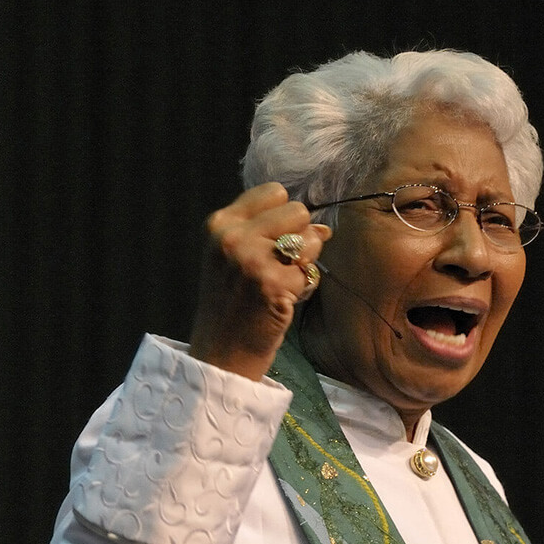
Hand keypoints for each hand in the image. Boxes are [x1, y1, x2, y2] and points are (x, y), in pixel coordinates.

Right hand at [189, 182, 331, 379]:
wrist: (220, 351)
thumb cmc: (232, 303)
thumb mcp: (235, 258)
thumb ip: (270, 233)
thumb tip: (323, 227)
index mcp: (220, 223)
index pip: (274, 192)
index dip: (284, 217)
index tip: (274, 241)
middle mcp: (233, 237)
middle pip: (297, 210)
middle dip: (300, 238)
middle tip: (281, 266)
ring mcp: (251, 260)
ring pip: (310, 239)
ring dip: (305, 263)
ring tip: (281, 284)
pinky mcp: (272, 284)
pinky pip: (310, 273)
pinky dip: (304, 289)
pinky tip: (284, 302)